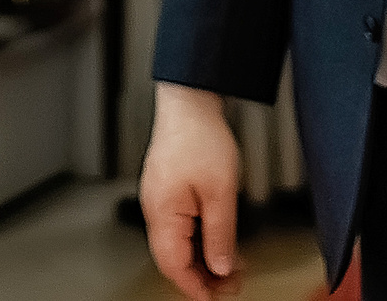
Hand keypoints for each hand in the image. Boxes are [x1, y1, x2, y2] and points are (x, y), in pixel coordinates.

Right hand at [140, 83, 243, 297]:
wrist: (189, 105)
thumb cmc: (200, 138)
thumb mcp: (221, 194)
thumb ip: (220, 236)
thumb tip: (221, 267)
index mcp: (162, 212)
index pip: (173, 265)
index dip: (195, 287)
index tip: (215, 298)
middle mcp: (155, 209)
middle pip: (172, 258)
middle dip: (202, 277)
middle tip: (231, 285)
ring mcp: (159, 200)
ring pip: (176, 245)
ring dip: (202, 260)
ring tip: (230, 266)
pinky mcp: (166, 192)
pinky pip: (178, 228)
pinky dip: (198, 242)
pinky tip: (216, 242)